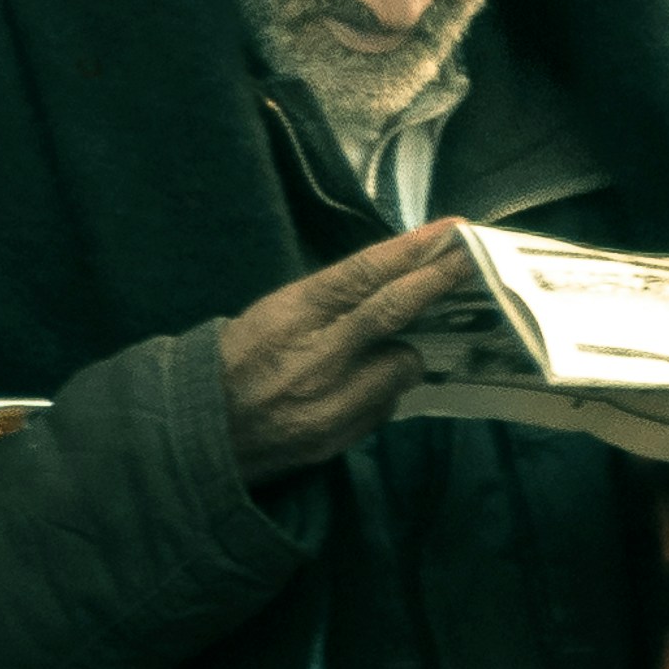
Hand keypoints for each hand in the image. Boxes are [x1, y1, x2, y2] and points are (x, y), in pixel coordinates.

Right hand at [218, 227, 466, 481]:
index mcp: (292, 314)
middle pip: (393, 311)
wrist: (195, 432)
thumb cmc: (235, 361)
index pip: (364, 274)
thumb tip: (396, 287)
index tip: (453, 231)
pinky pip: (385, 406)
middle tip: (473, 260)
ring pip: (402, 365)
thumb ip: (332, 303)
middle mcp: (315, 356)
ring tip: (375, 356)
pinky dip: (381, 392)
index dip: (413, 250)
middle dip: (439, 282)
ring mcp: (328, 401)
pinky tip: (356, 390)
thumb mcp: (273, 314)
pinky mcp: (336, 438)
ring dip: (403, 355)